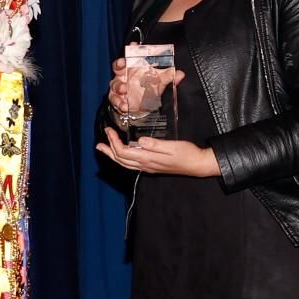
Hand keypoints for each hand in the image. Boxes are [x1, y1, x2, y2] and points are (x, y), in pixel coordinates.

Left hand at [94, 126, 218, 176]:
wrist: (197, 165)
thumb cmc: (187, 153)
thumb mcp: (172, 146)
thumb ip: (155, 144)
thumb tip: (139, 141)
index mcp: (148, 158)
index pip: (123, 152)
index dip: (113, 142)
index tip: (109, 130)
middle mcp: (145, 165)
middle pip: (120, 159)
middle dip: (109, 149)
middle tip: (101, 139)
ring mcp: (148, 167)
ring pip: (124, 164)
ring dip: (113, 156)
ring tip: (104, 148)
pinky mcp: (152, 167)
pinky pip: (131, 164)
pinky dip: (122, 158)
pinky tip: (121, 154)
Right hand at [107, 56, 184, 115]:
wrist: (141, 109)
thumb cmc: (147, 89)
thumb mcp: (159, 82)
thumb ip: (169, 77)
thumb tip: (180, 74)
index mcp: (133, 68)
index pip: (131, 56)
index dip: (131, 50)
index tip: (133, 45)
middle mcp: (124, 76)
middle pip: (118, 67)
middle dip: (119, 64)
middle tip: (122, 65)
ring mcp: (119, 88)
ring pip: (116, 84)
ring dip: (119, 86)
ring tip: (124, 90)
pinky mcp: (117, 100)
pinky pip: (115, 100)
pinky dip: (119, 103)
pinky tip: (124, 106)